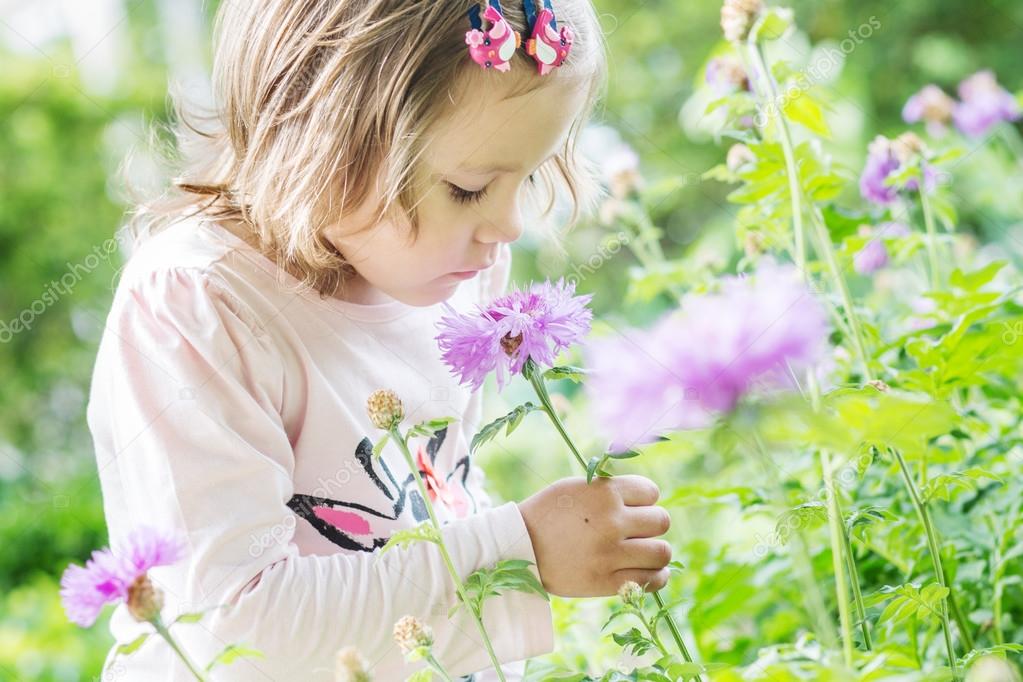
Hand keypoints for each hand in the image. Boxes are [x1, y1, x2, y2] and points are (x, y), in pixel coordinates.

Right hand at [517, 475, 671, 597]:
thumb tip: (648, 499)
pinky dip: (657, 576)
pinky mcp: (606, 581)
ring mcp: (610, 554)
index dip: (644, 500)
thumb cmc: (549, 513)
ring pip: (662, 552)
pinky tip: (649, 571)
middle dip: (651, 524)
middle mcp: (611, 522)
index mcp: (604, 493)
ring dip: (657, 551)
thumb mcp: (577, 487)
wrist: (518, 547)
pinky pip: (651, 580)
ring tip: (645, 552)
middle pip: (661, 521)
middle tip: (636, 531)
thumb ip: (611, 490)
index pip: (651, 492)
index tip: (633, 507)